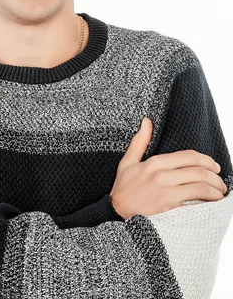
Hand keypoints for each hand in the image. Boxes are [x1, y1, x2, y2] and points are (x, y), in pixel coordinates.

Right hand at [109, 118, 227, 219]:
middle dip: (216, 177)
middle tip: (221, 182)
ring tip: (220, 194)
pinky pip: (194, 203)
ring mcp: (166, 193)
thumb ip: (139, 141)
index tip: (214, 166)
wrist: (115, 214)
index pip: (189, 157)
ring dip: (216, 190)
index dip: (207, 160)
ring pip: (200, 187)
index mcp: (155, 163)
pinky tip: (212, 204)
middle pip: (198, 171)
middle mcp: (162, 176)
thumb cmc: (123, 189)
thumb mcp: (127, 162)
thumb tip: (147, 121)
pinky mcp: (168, 208)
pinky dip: (207, 203)